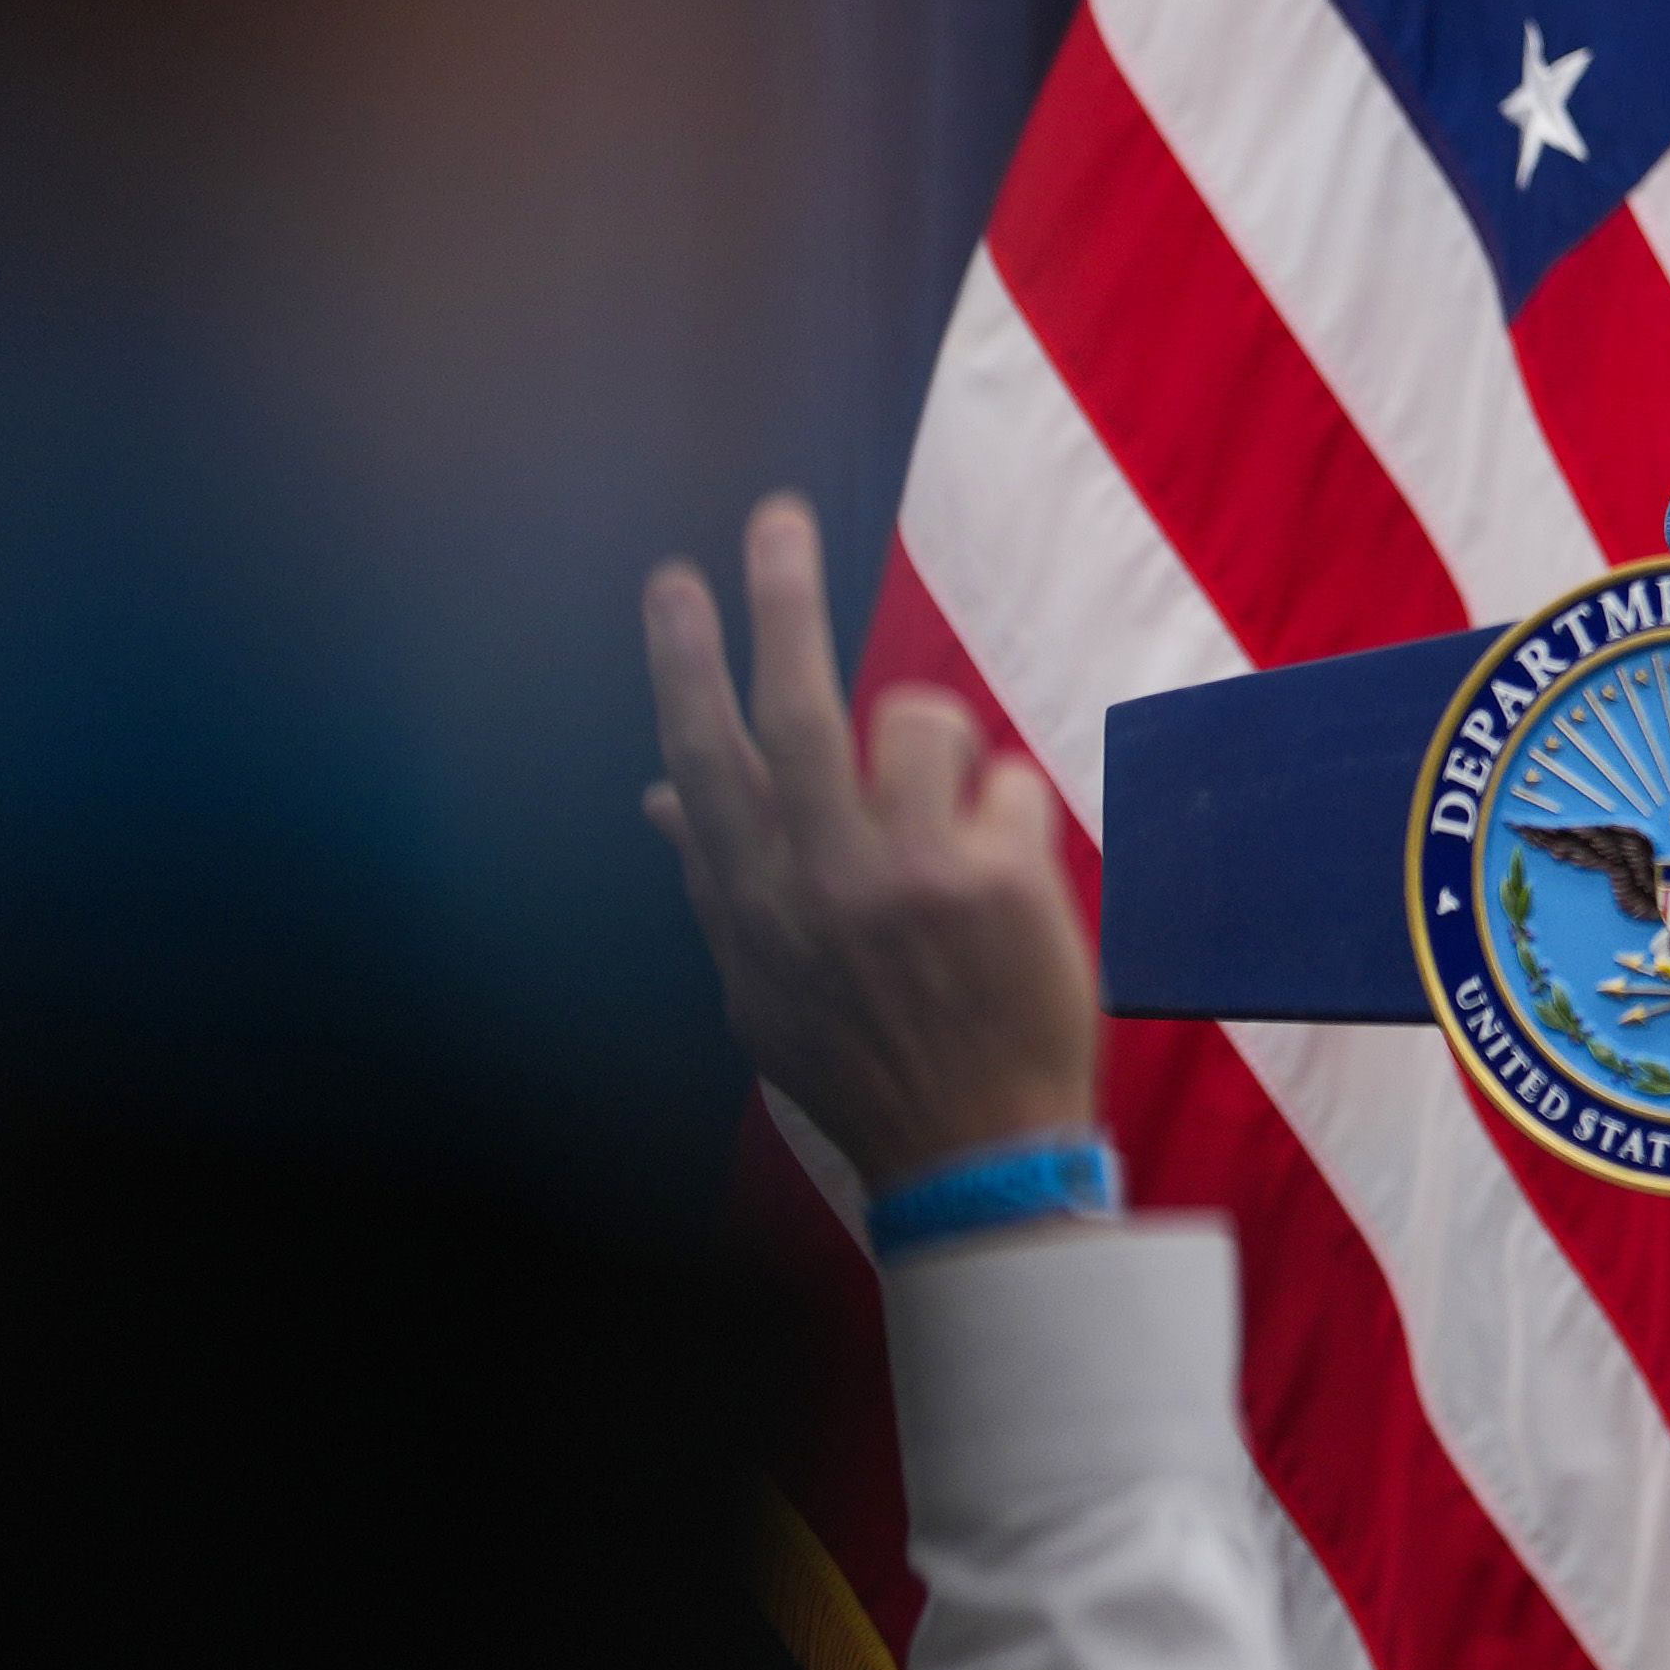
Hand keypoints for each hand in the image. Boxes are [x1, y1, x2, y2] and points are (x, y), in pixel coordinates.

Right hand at [642, 491, 1097, 1190]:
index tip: (672, 580)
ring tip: (947, 808)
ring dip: (938, 740)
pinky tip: (1007, 881)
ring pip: (923, 720)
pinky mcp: (1001, 883)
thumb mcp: (761, 991)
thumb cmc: (864, 1063)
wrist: (975, 1151)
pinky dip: (1010, 813)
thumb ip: (716, 883)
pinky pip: (1008, 780)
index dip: (684, 663)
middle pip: (799, 709)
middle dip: (782, 601)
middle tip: (777, 518)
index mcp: (757, 906)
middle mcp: (825, 884)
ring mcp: (914, 880)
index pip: (706, 759)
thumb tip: (659, 796)